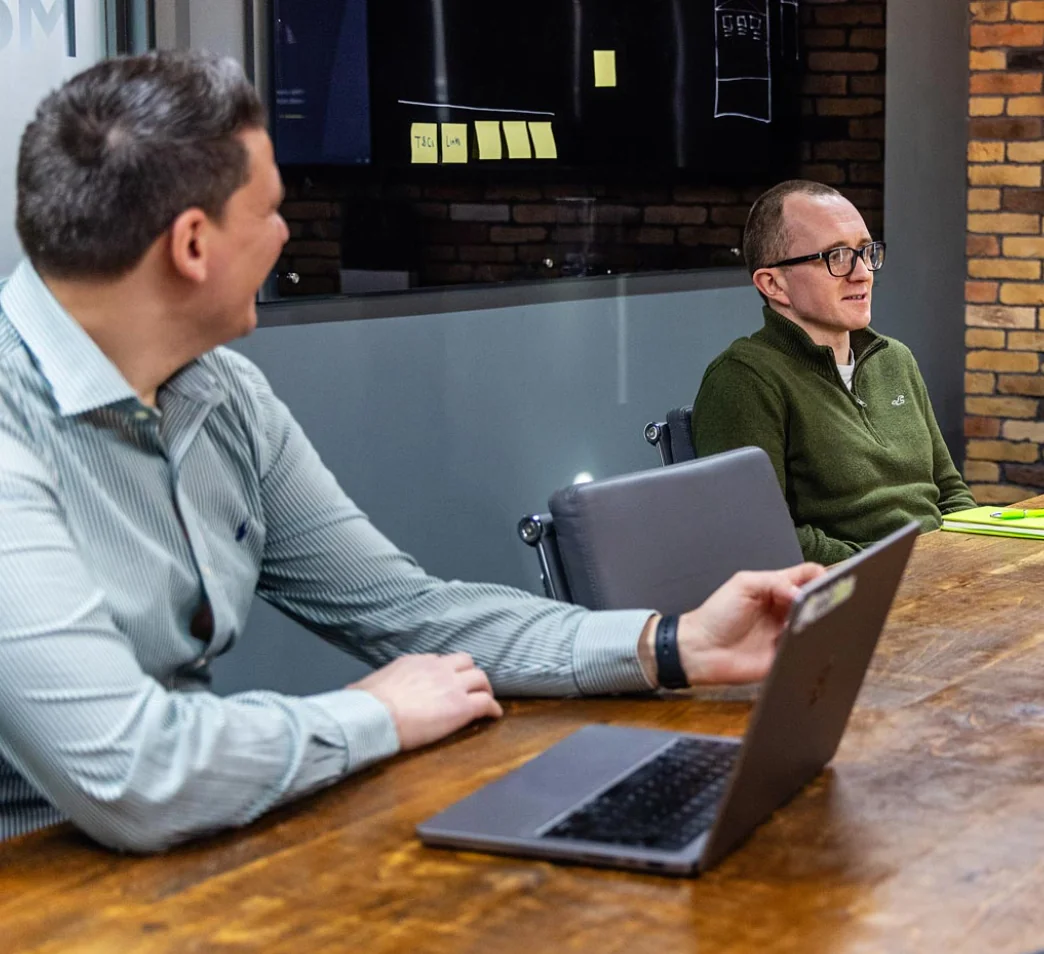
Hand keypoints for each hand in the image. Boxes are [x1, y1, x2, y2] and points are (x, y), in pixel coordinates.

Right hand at [350, 653, 502, 750]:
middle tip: (471, 686)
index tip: (446, 682)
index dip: (446, 671)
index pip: (439, 660)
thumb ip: (367, 686)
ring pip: (481, 677)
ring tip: (486, 699)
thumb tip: (351, 692)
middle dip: (470, 673)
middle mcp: (437, 668)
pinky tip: (494, 716)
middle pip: (465, 662)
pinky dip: (493, 708)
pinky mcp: (461, 706)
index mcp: (415, 662)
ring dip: (484, 688)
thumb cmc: (365, 705)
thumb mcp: (364, 686)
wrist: (375, 716)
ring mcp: (452, 686)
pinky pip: (486, 702)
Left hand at [678, 563, 824, 683]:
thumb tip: (800, 593)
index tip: (828, 583)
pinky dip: (812, 645)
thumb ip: (773, 582)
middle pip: (817, 601)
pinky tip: (806, 641)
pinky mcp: (788, 656)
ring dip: (819, 623)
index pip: (807, 576)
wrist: (702, 650)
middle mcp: (787, 610)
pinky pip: (808, 650)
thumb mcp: (743, 586)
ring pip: (817, 625)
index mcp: (777, 588)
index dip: (821, 576)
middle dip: (825, 601)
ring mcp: (789, 634)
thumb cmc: (717, 614)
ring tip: (812, 622)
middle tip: (825, 605)